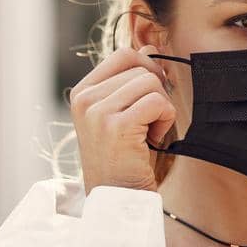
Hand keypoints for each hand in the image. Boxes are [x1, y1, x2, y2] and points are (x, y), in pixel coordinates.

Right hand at [66, 44, 178, 194]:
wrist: (118, 199)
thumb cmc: (125, 158)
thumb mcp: (124, 113)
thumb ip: (132, 81)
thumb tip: (149, 47)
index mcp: (82, 93)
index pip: (122, 55)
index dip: (147, 67)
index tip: (151, 94)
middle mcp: (84, 99)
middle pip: (140, 66)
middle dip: (155, 92)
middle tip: (148, 122)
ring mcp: (97, 112)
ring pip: (150, 82)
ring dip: (161, 108)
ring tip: (148, 133)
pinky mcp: (116, 126)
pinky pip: (157, 101)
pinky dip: (164, 120)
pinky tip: (152, 140)